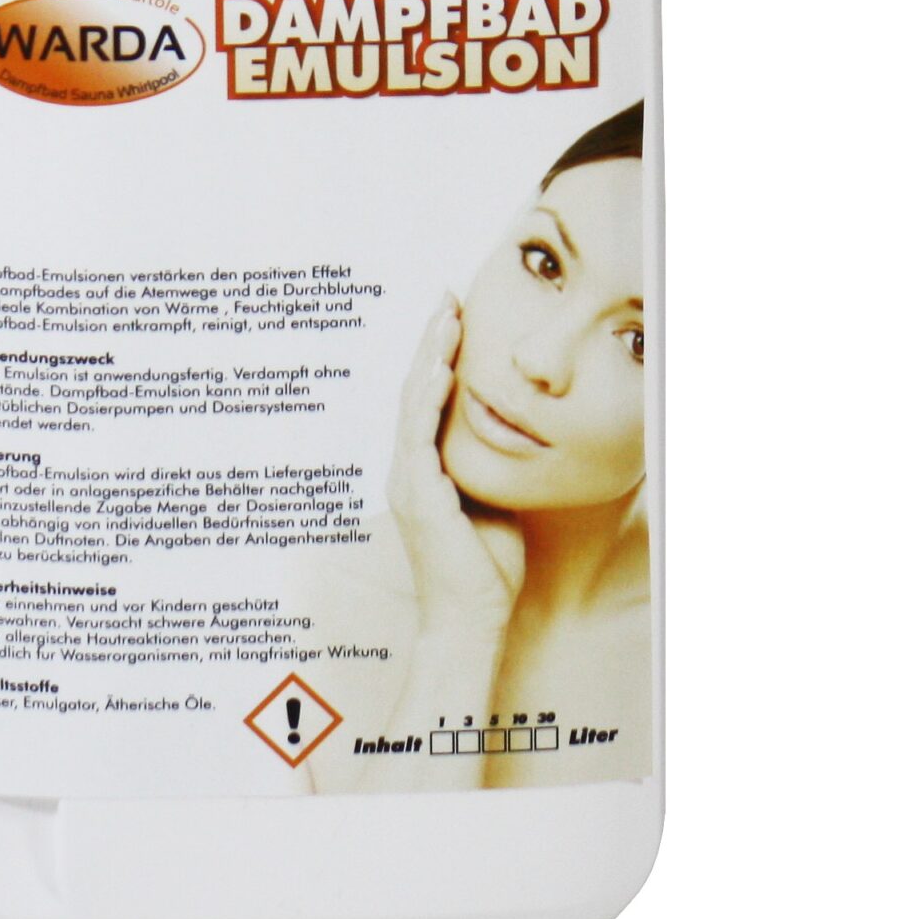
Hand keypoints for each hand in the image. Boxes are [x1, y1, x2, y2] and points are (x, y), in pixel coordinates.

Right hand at [387, 295, 524, 636]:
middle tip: (446, 298)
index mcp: (423, 470)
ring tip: (446, 319)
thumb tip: (510, 432)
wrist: (470, 620)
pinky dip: (429, 400)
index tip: (454, 316)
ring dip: (430, 357)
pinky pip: (419, 436)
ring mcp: (408, 481)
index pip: (428, 400)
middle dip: (432, 341)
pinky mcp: (418, 495)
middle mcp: (408, 470)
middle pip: (415, 390)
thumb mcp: (491, 501)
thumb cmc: (484, 570)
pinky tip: (442, 371)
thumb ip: (488, 465)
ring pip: (414, 404)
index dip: (439, 355)